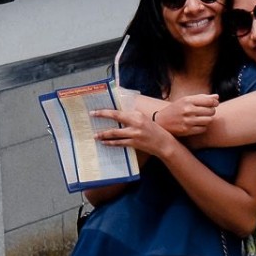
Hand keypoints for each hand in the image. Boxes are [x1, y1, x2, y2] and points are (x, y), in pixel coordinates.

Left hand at [93, 91, 217, 159]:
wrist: (164, 143)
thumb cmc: (153, 130)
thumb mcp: (143, 119)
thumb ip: (132, 116)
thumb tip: (118, 113)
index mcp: (137, 115)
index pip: (117, 112)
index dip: (105, 111)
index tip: (95, 111)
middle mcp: (135, 123)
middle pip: (114, 119)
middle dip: (101, 117)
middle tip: (91, 117)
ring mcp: (134, 134)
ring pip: (114, 134)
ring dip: (103, 134)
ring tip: (95, 135)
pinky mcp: (134, 143)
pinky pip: (119, 143)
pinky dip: (111, 143)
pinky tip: (105, 143)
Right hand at [151, 92, 217, 139]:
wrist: (161, 121)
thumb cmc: (175, 109)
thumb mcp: (186, 100)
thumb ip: (201, 97)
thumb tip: (217, 96)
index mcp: (188, 100)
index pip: (209, 101)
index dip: (215, 102)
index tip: (214, 103)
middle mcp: (188, 110)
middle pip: (211, 111)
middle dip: (211, 111)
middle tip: (207, 111)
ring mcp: (188, 121)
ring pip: (209, 120)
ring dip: (208, 119)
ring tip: (203, 117)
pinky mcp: (187, 130)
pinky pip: (203, 128)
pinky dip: (203, 126)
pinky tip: (198, 124)